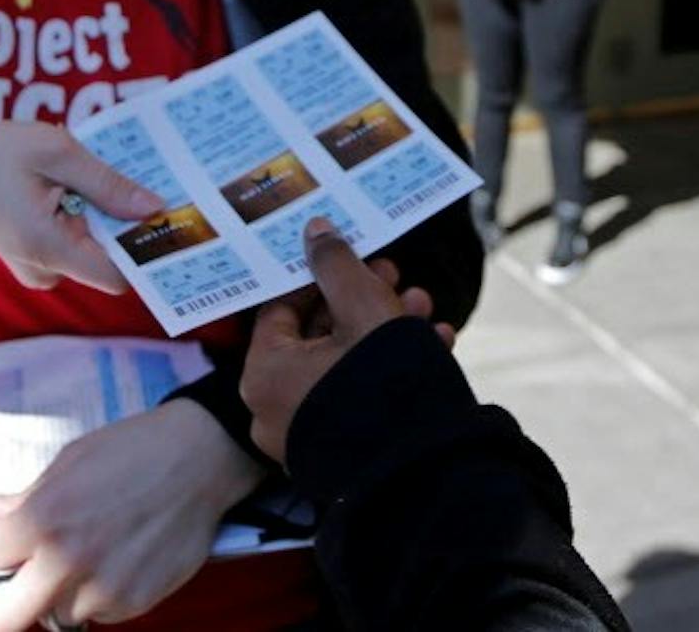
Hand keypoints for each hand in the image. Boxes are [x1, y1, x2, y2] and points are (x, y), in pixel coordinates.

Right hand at [0, 121, 160, 293]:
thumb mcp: (55, 150)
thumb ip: (106, 183)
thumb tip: (153, 208)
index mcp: (45, 245)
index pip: (116, 274)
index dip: (143, 248)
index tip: (165, 216)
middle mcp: (42, 269)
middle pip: (110, 261)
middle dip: (126, 225)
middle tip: (135, 183)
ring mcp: (39, 269)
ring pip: (95, 252)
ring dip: (105, 219)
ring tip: (93, 180)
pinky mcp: (38, 261)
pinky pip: (78, 246)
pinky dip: (86, 220)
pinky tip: (76, 191)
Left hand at [0, 400, 258, 631]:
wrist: (202, 457)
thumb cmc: (137, 450)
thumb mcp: (71, 460)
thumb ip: (27, 497)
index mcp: (45, 517)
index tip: (8, 542)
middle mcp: (69, 560)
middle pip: (2, 619)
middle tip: (13, 587)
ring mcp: (103, 587)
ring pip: (55, 615)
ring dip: (61, 594)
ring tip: (90, 557)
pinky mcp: (134, 602)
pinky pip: (98, 613)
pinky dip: (99, 595)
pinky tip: (119, 559)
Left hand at [240, 218, 454, 464]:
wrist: (423, 470)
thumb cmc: (383, 380)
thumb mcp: (364, 305)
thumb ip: (337, 264)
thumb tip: (315, 229)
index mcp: (265, 373)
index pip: (282, 307)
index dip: (321, 276)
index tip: (356, 257)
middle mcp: (275, 409)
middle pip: (316, 336)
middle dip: (363, 300)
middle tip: (396, 277)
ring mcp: (306, 436)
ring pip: (342, 365)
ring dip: (384, 330)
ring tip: (425, 307)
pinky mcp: (339, 453)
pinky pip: (354, 398)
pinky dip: (386, 370)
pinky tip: (433, 344)